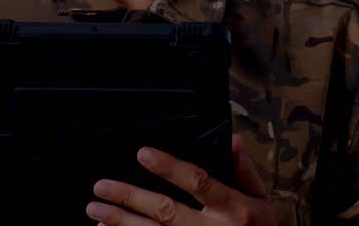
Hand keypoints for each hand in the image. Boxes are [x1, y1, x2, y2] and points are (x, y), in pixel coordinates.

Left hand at [86, 135, 275, 225]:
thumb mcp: (261, 200)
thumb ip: (244, 171)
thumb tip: (232, 141)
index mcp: (234, 208)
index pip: (199, 182)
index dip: (170, 168)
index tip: (143, 154)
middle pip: (166, 212)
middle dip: (131, 198)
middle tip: (102, 187)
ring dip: (121, 223)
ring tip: (96, 210)